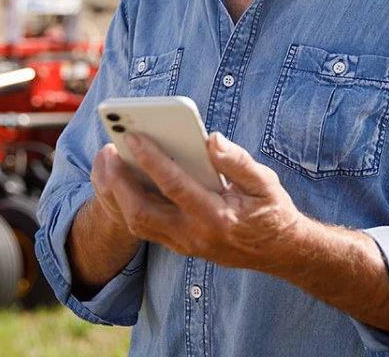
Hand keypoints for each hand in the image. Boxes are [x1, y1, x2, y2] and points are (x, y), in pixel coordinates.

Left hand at [102, 130, 303, 272]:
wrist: (280, 252)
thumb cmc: (271, 211)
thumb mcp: (265, 182)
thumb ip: (238, 160)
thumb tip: (211, 140)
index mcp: (216, 217)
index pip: (174, 186)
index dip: (151, 159)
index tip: (133, 136)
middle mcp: (194, 235)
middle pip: (141, 212)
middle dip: (119, 181)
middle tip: (109, 151)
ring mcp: (184, 244)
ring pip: (137, 223)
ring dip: (118, 193)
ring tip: (111, 161)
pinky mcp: (179, 245)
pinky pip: (145, 226)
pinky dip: (129, 202)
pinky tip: (125, 177)